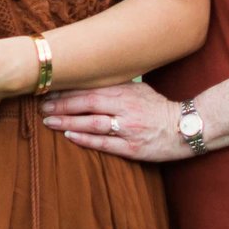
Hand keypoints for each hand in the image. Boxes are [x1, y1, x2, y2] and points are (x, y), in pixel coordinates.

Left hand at [40, 82, 186, 162]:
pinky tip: (69, 135)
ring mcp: (129, 129)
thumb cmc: (158, 108)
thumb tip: (89, 80)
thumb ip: (116, 86)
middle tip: (42, 107)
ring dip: (68, 121)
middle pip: (87, 104)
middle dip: (61, 105)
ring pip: (92, 123)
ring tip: (49, 121)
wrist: (187, 128)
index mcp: (126, 91)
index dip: (67, 90)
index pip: (90, 88)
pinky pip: (104, 143)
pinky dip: (85, 139)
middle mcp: (126, 108)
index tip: (48, 91)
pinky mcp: (133, 148)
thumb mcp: (139, 89)